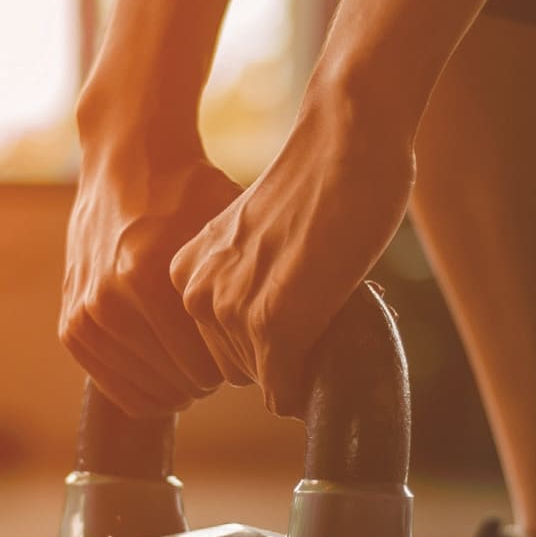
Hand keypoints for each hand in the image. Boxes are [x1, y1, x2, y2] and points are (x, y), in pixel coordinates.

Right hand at [60, 149, 244, 417]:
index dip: (241, 365)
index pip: (212, 369)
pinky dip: (150, 389)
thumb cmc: (191, 194)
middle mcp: (110, 299)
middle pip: (186, 383)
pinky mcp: (71, 327)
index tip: (251, 347)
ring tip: (199, 356)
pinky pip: (118, 390)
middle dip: (213, 375)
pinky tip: (173, 372)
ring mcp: (86, 315)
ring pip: (154, 393)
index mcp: (148, 276)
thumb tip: (295, 342)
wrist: (126, 161)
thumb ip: (254, 284)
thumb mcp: (230, 227)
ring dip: (182, 383)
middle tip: (226, 351)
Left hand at [169, 101, 415, 417]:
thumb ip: (251, 280)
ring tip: (329, 310)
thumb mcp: (261, 241)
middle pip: (242, 371)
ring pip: (268, 384)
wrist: (346, 145)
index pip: (221, 349)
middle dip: (284, 358)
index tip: (300, 307)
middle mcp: (197, 292)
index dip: (270, 342)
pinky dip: (311, 386)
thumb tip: (271, 337)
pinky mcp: (271, 324)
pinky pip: (286, 391)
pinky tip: (333, 343)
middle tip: (320, 311)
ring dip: (303, 365)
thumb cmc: (321, 186)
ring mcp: (230, 310)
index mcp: (188, 271)